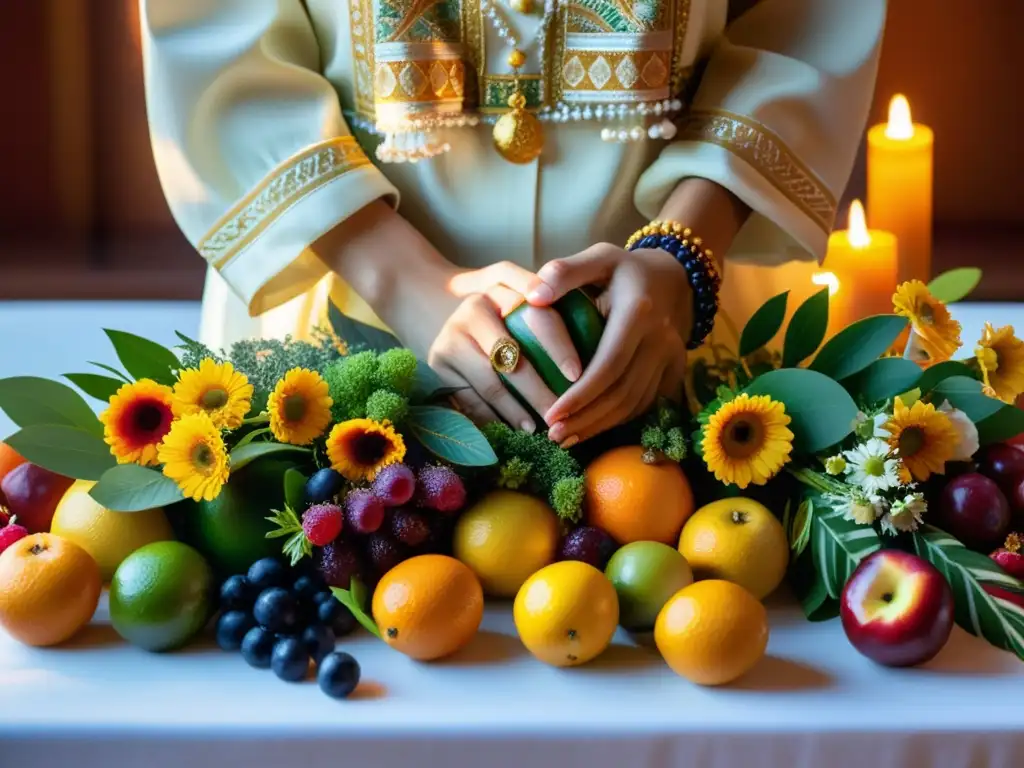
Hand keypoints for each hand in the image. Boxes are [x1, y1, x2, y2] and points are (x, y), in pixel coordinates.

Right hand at [320, 204, 580, 430]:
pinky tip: (509, 428)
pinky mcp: (436, 362)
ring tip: (537, 428)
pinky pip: (469, 397)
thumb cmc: (494, 301)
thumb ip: (547, 303)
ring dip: (517, 411)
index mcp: (501, 287)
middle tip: (560, 415)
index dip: (558, 347)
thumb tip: (579, 342)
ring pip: (491, 384)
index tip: (577, 375)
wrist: (425, 296)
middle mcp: (474, 309)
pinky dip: (492, 417)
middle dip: (540, 392)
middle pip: (513, 360)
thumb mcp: (516, 286)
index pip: (536, 318)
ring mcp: (451, 337)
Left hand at [526, 244, 691, 445]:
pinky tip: (593, 428)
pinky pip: (648, 403)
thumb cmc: (623, 269)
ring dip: (601, 426)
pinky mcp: (675, 369)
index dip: (581, 395)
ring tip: (567, 438)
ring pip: (636, 404)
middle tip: (553, 435)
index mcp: (637, 312)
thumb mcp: (597, 258)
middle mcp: (659, 339)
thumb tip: (532, 297)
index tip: (551, 415)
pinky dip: (620, 420)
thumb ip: (564, 273)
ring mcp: (671, 357)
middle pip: (622, 393)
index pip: (608, 365)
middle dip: (586, 419)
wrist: (673, 275)